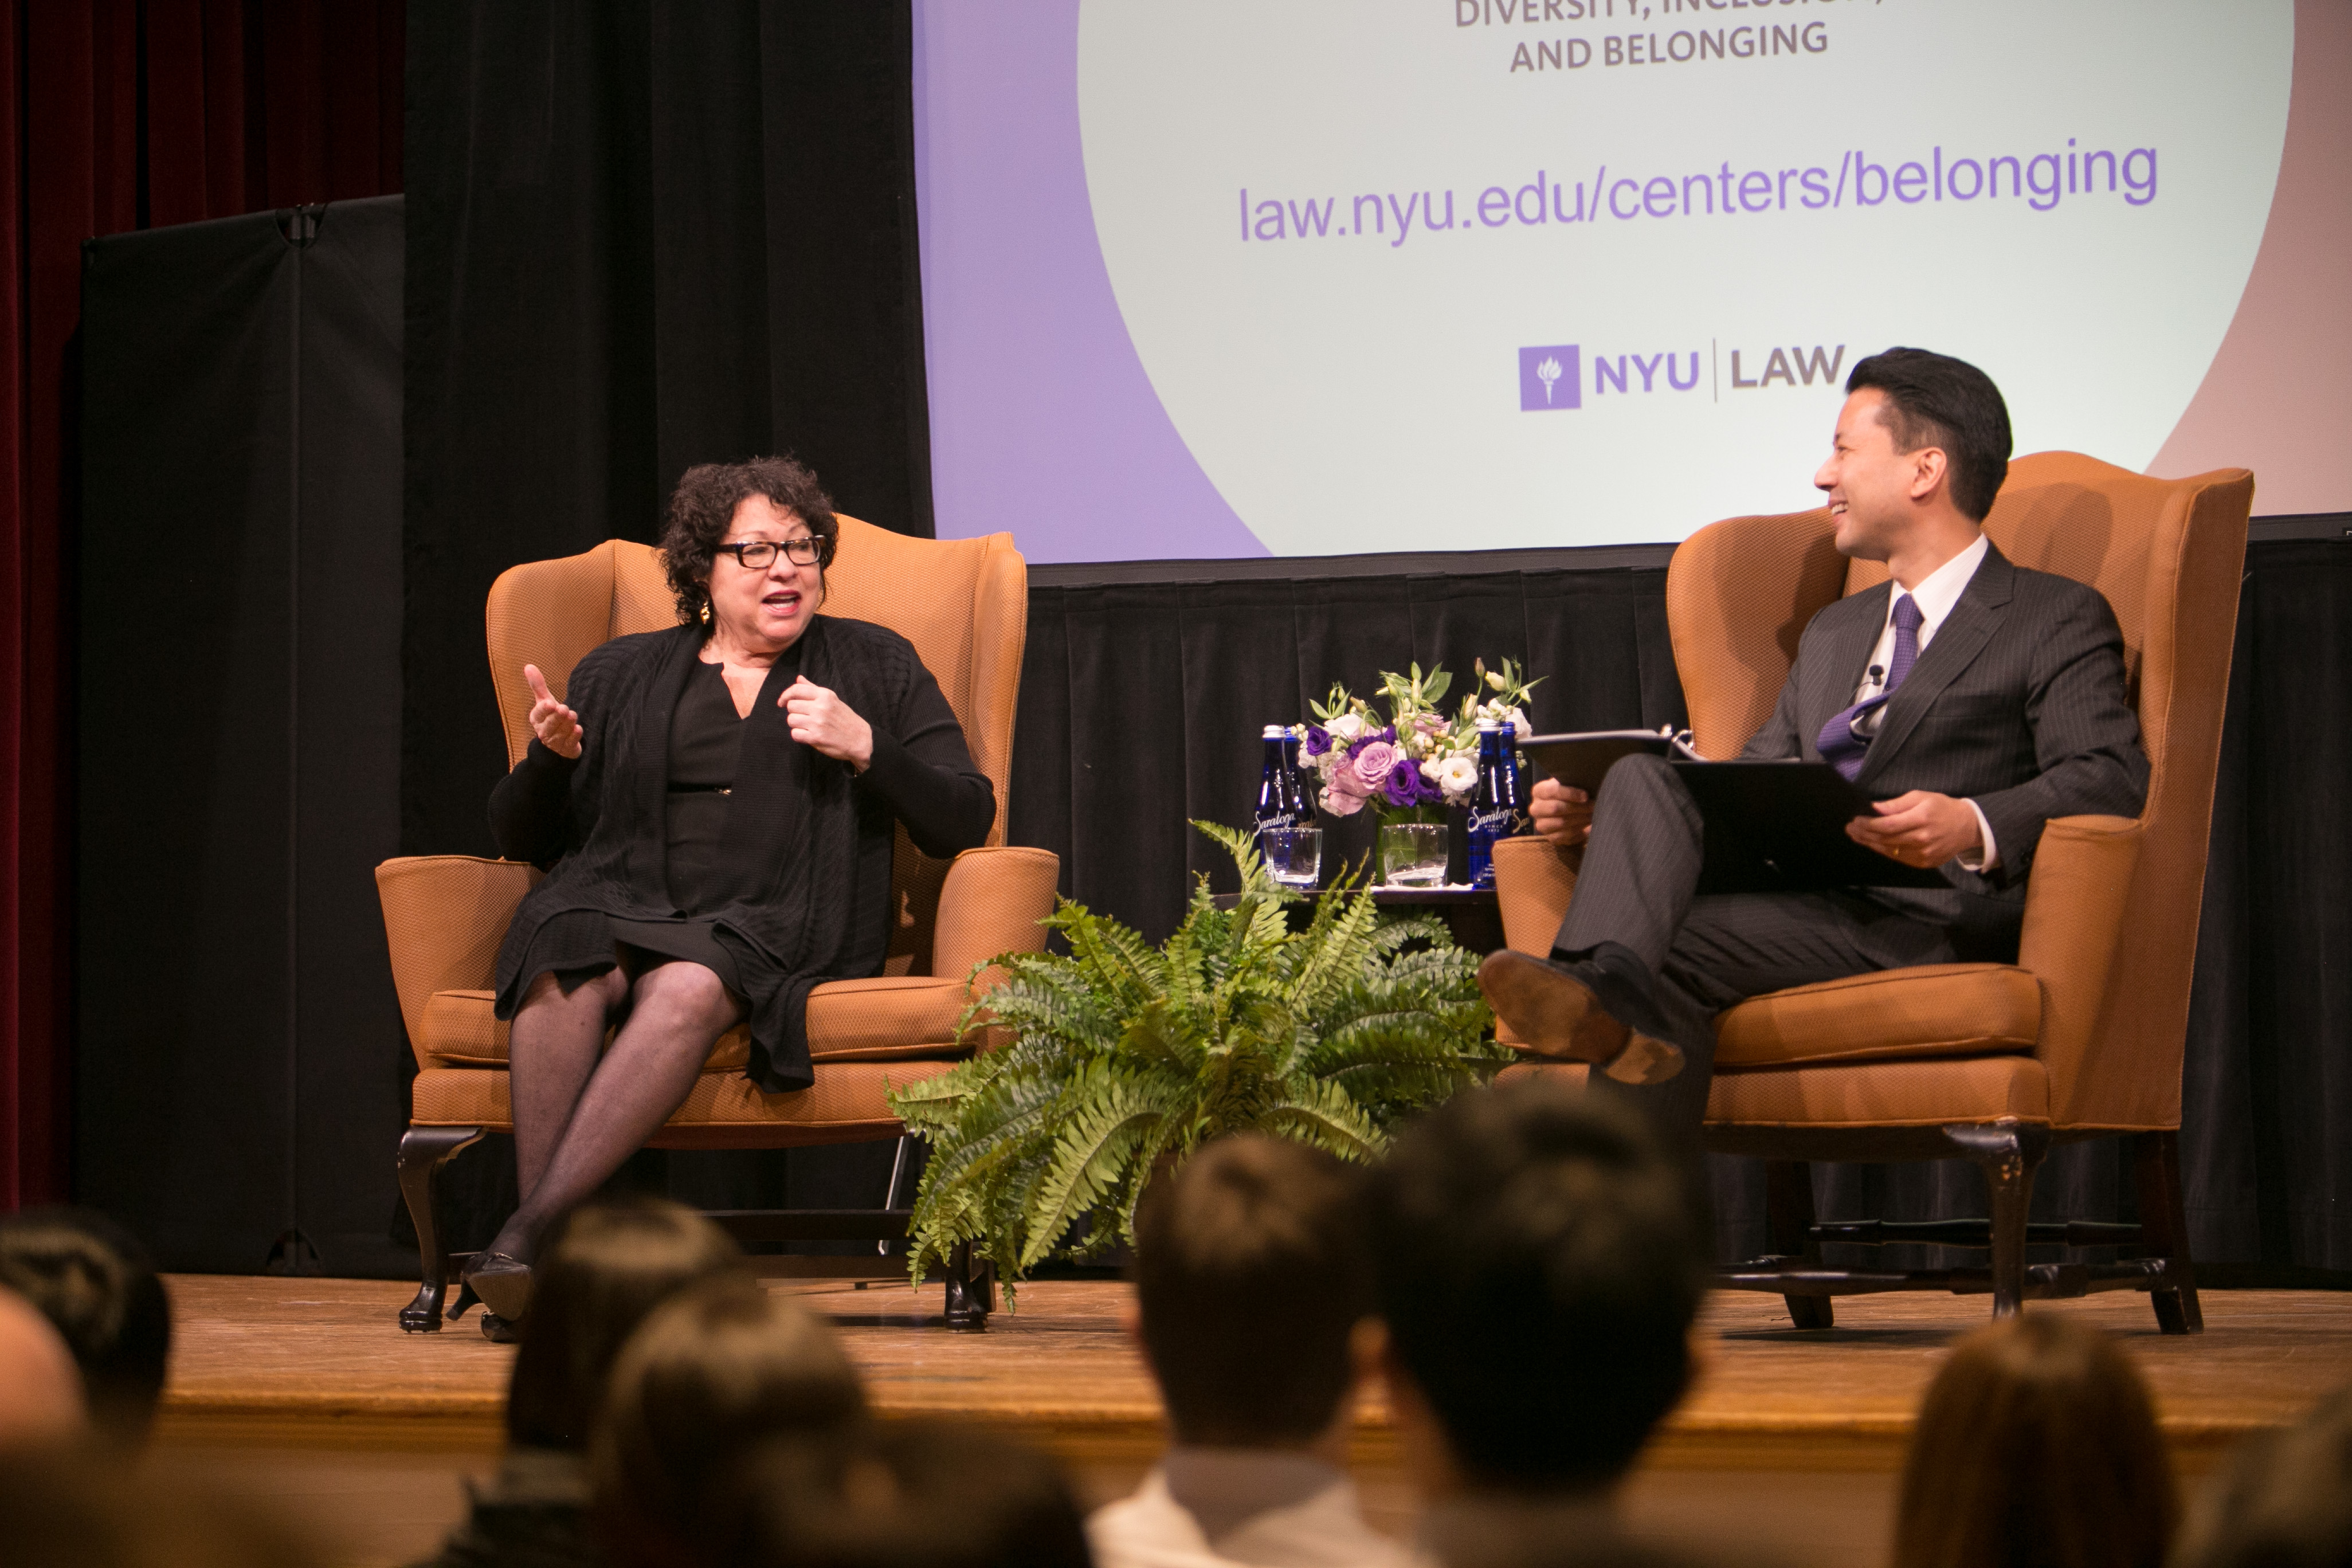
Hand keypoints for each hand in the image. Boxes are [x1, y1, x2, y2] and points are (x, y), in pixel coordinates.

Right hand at [523, 664, 582, 758]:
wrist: (557, 741)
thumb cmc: (550, 716)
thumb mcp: (545, 700)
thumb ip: (538, 685)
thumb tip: (528, 666)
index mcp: (537, 718)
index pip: (539, 714)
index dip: (544, 709)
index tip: (549, 703)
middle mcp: (543, 731)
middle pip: (550, 725)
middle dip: (557, 717)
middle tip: (564, 709)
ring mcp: (554, 742)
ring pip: (560, 734)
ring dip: (567, 725)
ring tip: (573, 716)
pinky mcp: (566, 749)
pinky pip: (569, 744)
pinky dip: (574, 737)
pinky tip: (578, 729)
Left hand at [781, 675, 874, 769]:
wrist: (861, 740)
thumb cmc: (845, 719)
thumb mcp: (832, 700)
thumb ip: (813, 689)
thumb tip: (798, 678)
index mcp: (825, 695)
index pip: (796, 689)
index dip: (785, 695)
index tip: (782, 702)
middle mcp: (821, 707)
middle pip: (791, 706)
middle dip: (794, 712)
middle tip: (804, 717)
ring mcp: (818, 723)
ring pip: (791, 720)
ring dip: (796, 724)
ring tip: (807, 726)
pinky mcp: (816, 738)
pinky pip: (795, 734)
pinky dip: (799, 735)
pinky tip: (808, 735)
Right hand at [1528, 778, 1591, 846]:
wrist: (1566, 808)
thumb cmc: (1569, 794)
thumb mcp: (1569, 784)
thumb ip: (1574, 783)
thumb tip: (1588, 786)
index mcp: (1538, 791)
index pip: (1552, 791)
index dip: (1570, 793)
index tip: (1586, 796)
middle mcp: (1536, 809)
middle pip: (1556, 808)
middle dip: (1578, 807)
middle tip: (1593, 806)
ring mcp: (1541, 825)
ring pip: (1561, 823)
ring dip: (1580, 819)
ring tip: (1592, 815)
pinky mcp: (1549, 837)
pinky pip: (1564, 836)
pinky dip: (1579, 831)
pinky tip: (1588, 826)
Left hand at [1847, 790, 1980, 868]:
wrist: (1967, 827)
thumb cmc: (1941, 807)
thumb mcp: (1921, 797)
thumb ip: (1896, 804)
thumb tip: (1873, 808)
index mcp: (1921, 818)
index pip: (1887, 825)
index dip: (1868, 824)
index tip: (1855, 820)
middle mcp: (1922, 838)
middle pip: (1885, 839)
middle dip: (1864, 834)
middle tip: (1850, 828)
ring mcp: (1923, 854)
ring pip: (1889, 851)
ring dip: (1869, 844)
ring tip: (1856, 836)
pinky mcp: (1924, 863)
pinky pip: (1898, 858)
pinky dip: (1884, 851)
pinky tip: (1873, 844)